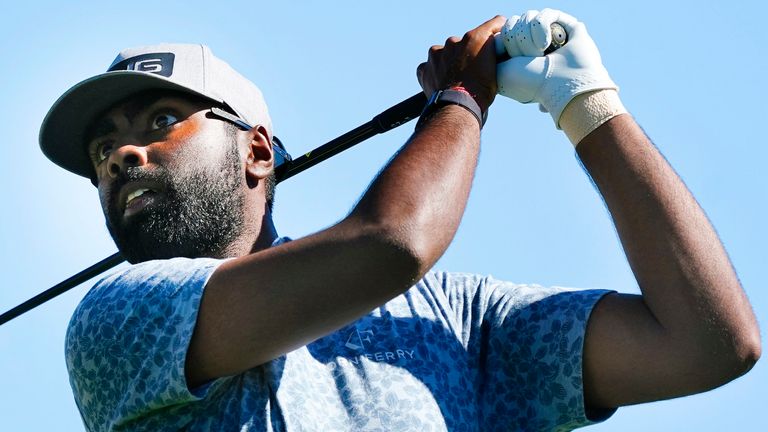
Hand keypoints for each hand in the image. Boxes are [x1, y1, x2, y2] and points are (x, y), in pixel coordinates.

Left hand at [417, 15, 505, 112]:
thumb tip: (494, 46)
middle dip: (467, 54)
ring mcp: (436, 55)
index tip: (494, 45)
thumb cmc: (480, 92)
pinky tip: (443, 83)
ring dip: (450, 63)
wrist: (457, 109)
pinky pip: (429, 67)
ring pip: (445, 54)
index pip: (490, 27)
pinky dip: (435, 73)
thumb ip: (494, 52)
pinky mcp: (424, 68)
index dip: (493, 35)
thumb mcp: (497, 69)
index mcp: (474, 38)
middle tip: (472, 71)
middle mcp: (453, 42)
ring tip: (457, 80)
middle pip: (463, 44)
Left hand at [496, 9, 617, 125]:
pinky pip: (547, 14)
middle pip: (516, 22)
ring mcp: (554, 35)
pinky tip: (546, 43)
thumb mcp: (499, 70)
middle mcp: (537, 44)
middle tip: (529, 59)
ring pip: (530, 17)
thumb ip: (493, 51)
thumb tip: (500, 35)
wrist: (556, 87)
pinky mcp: (570, 27)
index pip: (506, 30)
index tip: (511, 59)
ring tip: (540, 55)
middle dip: (518, 40)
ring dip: (530, 37)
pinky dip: (542, 26)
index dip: (506, 41)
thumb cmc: (527, 83)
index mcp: (521, 54)